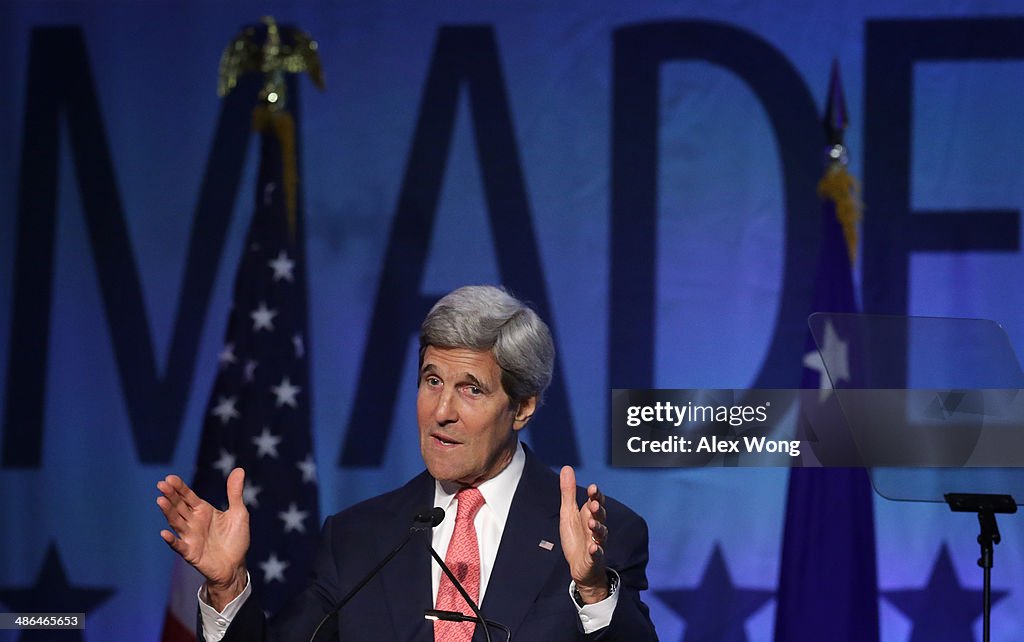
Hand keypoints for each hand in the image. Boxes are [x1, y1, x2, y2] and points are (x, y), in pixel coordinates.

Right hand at [157, 468, 249, 609]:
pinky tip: (164, 533)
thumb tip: (239, 469)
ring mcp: (190, 537)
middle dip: (171, 495)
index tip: (170, 478)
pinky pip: (179, 546)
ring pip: (176, 522)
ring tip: (160, 500)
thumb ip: (235, 493)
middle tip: (161, 484)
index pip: (188, 496)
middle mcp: (193, 522)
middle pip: (179, 506)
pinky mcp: (191, 552)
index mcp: (203, 511)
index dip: (179, 487)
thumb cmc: (236, 538)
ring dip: (168, 512)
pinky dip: (171, 540)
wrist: (236, 565)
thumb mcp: (238, 513)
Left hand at [558, 466, 608, 603]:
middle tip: (594, 504)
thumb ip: (568, 492)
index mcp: (590, 515)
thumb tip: (567, 467)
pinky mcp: (593, 558)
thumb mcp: (568, 513)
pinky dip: (595, 551)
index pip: (595, 501)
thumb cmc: (576, 537)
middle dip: (598, 510)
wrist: (580, 565)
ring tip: (592, 523)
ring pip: (600, 534)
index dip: (595, 495)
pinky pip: (596, 554)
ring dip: (598, 528)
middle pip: (600, 516)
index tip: (593, 488)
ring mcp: (596, 542)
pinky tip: (592, 548)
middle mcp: (596, 527)